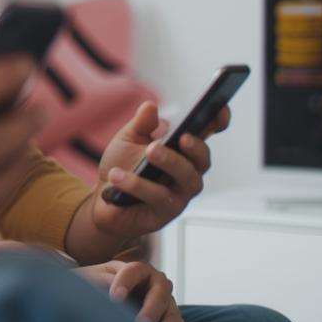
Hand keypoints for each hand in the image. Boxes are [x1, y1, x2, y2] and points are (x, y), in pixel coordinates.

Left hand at [74, 260, 187, 321]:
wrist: (100, 303)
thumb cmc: (94, 288)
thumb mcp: (90, 281)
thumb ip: (97, 283)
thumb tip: (109, 296)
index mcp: (135, 270)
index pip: (135, 271)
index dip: (125, 283)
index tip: (114, 298)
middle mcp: (156, 286)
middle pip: (160, 294)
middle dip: (151, 310)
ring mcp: (167, 306)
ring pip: (173, 317)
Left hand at [89, 102, 224, 239]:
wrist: (101, 200)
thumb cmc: (121, 166)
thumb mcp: (127, 140)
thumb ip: (141, 125)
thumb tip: (150, 107)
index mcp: (183, 151)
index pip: (207, 134)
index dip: (217, 121)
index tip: (219, 109)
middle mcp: (188, 173)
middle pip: (203, 159)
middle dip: (195, 147)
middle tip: (180, 136)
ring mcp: (180, 195)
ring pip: (186, 179)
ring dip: (168, 162)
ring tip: (149, 151)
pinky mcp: (166, 213)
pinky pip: (158, 198)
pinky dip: (137, 185)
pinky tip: (118, 176)